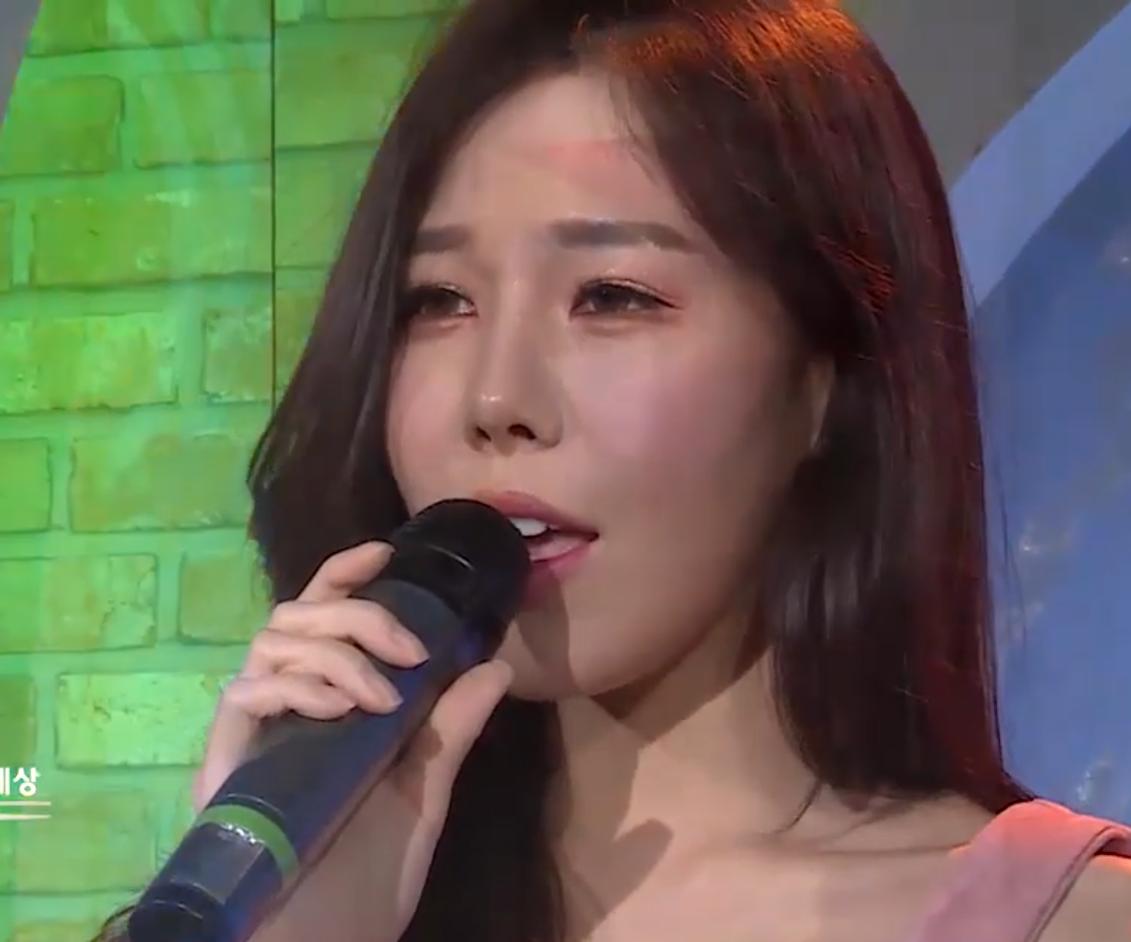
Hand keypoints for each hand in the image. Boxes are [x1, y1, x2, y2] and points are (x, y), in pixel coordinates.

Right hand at [193, 541, 513, 941]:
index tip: (385, 550)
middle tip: (408, 650)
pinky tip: (335, 711)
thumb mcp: (423, 791)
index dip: (346, 573)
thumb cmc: (366, 873)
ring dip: (335, 653)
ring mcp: (256, 727)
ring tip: (380, 698)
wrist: (323, 937)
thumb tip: (496, 665)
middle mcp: (288, 703)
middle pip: (299, 613)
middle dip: (356, 613)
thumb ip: (452, 729)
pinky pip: (247, 688)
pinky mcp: (228, 755)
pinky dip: (298, 685)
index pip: (326, 614)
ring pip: (274, 638)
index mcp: (332, 703)